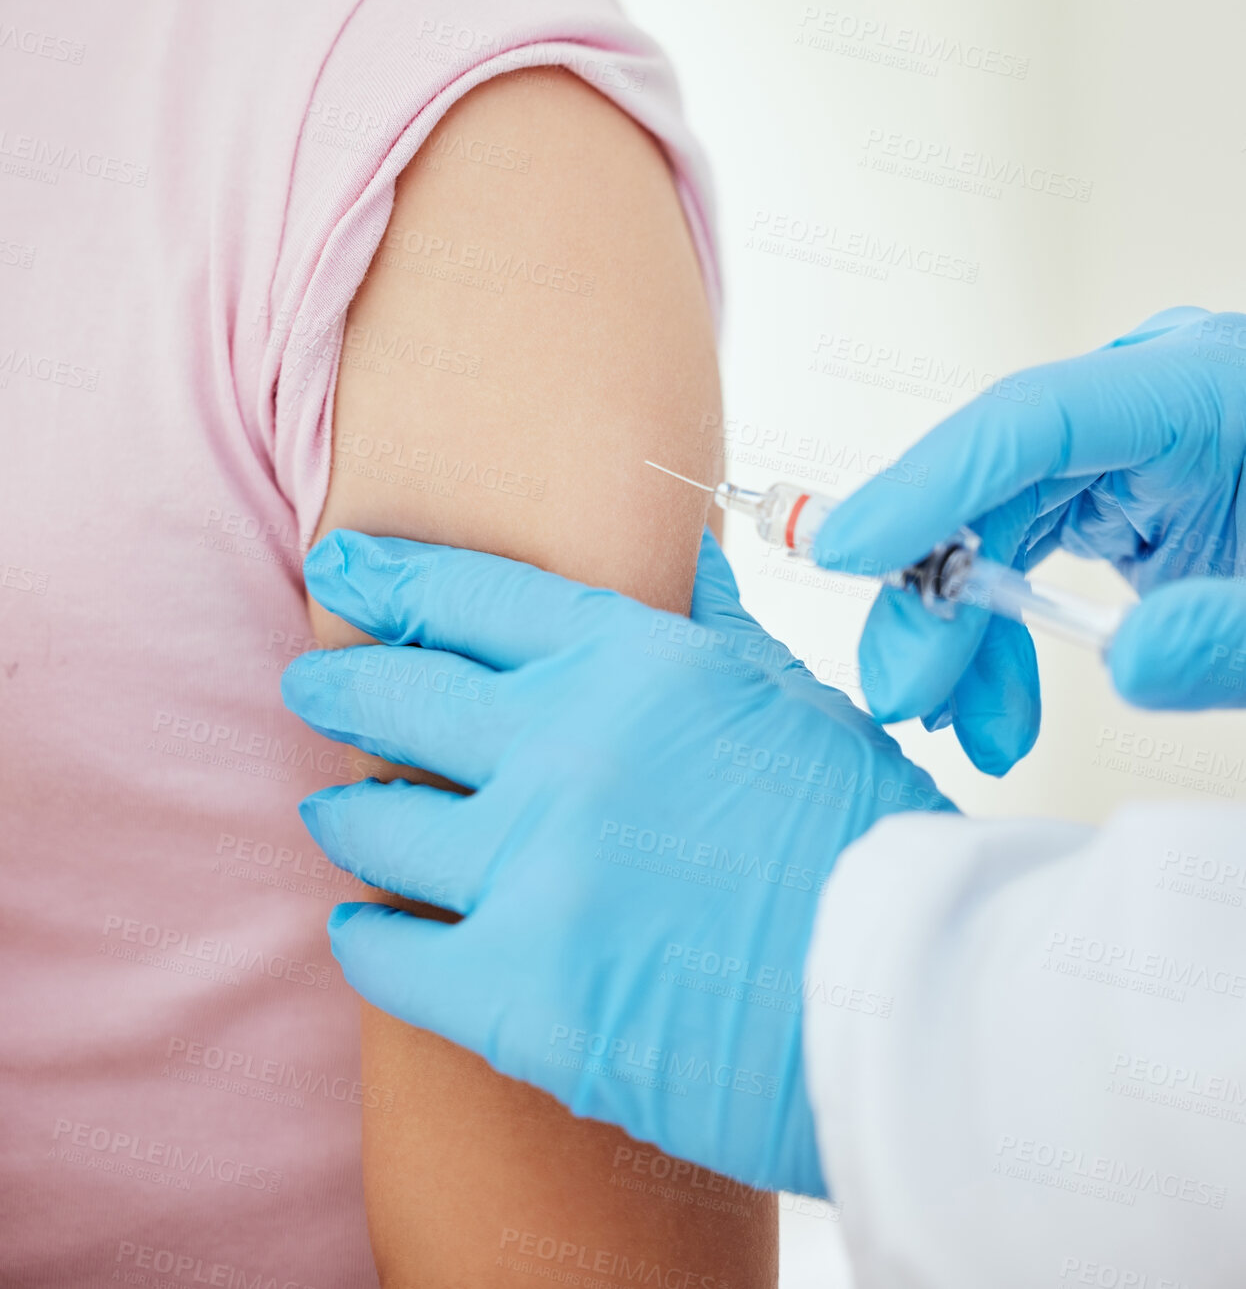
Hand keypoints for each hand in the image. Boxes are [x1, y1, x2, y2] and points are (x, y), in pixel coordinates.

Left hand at [282, 527, 951, 1194]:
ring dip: (348, 812)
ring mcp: (532, 869)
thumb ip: (713, 630)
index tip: (341, 571)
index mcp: (630, 663)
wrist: (912, 995)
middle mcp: (562, 748)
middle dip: (337, 684)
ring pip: (375, 823)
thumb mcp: (792, 700)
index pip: (469, 595)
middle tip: (309, 686)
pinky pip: (387, 953)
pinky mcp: (517, 992)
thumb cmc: (862, 839)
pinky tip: (359, 928)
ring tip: (338, 812)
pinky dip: (364, 937)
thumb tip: (685, 563)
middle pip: (396, 695)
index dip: (389, 578)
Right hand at [811, 307, 1245, 772]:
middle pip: (995, 478)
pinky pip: (1031, 541)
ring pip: (998, 519)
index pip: (1032, 418)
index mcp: (1206, 388)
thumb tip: (1127, 664)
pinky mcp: (1128, 482)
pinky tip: (997, 698)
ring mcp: (1134, 436)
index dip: (929, 485)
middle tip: (911, 696)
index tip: (846, 552)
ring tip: (970, 727)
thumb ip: (1237, 635)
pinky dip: (1005, 622)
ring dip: (966, 626)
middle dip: (939, 593)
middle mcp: (1152, 393)